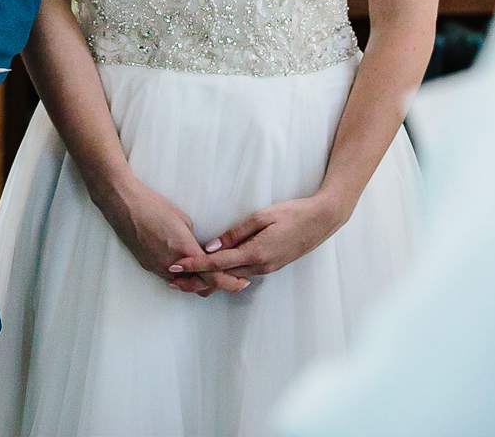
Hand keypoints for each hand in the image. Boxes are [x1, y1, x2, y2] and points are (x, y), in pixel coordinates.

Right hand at [98, 178, 248, 295]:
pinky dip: (183, 277)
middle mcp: (172, 266)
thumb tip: (200, 251)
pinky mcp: (148, 266)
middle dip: (218, 285)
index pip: (214, 277)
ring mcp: (158, 268)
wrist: (124, 205)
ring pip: (185, 285)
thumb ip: (194, 241)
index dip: (231, 282)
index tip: (243, 281)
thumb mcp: (184, 221)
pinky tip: (189, 268)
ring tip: (212, 274)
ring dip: (199, 282)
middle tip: (233, 280)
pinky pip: (171, 278)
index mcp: (185, 252)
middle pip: (201, 287)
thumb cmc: (155, 206)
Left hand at [174, 193, 351, 291]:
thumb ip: (235, 233)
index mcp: (255, 253)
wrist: (322, 221)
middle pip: (221, 277)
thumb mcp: (261, 217)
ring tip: (187, 279)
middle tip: (172, 281)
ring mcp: (267, 269)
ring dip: (210, 279)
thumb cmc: (292, 213)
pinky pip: (243, 273)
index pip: (217, 263)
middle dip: (196, 279)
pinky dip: (226, 275)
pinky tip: (214, 273)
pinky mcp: (271, 266)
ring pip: (232, 277)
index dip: (194, 265)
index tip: (175, 266)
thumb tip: (211, 247)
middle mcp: (260, 266)